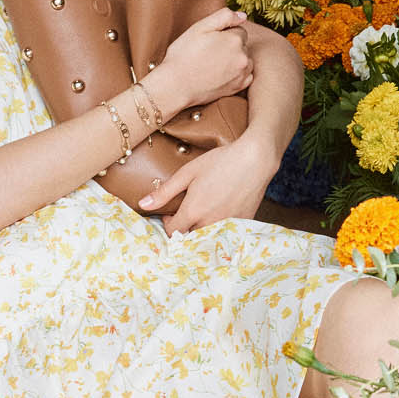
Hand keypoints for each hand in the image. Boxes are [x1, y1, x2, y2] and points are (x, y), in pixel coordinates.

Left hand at [139, 130, 278, 234]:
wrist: (255, 160)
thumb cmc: (220, 162)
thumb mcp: (188, 173)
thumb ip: (165, 192)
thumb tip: (143, 204)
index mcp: (194, 212)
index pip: (172, 232)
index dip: (167, 223)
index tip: (169, 212)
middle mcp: (210, 223)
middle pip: (189, 237)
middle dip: (182, 228)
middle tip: (184, 213)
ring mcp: (228, 226)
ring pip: (207, 237)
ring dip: (199, 229)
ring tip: (201, 212)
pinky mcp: (242, 224)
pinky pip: (225, 233)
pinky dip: (218, 227)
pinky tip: (219, 210)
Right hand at [156, 9, 253, 115]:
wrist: (175, 86)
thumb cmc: (183, 55)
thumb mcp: (199, 28)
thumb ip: (224, 16)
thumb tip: (243, 15)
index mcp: (234, 39)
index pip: (238, 29)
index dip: (224, 33)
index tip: (210, 41)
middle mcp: (243, 56)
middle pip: (243, 44)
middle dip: (230, 46)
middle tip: (209, 53)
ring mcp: (242, 73)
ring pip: (246, 59)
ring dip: (235, 59)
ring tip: (214, 64)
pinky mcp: (238, 87)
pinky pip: (246, 76)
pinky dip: (238, 74)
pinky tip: (221, 74)